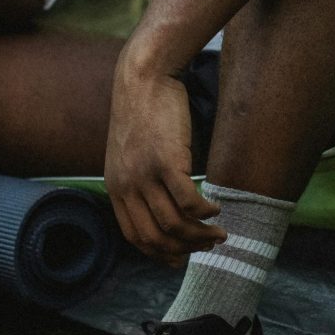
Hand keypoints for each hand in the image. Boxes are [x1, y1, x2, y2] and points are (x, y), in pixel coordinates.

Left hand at [104, 53, 224, 266]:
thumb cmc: (144, 110)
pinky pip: (189, 201)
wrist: (144, 77)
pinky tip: (217, 209)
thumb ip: (140, 179)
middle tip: (208, 246)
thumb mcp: (131, 151)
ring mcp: (145, 175)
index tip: (181, 258)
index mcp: (116, 186)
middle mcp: (127, 186)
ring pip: (175, 224)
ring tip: (219, 233)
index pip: (135, 236)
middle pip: (156, 237)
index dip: (160, 253)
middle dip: (185, 249)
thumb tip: (164, 203)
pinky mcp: (167, 161)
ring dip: (200, 235)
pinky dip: (206, 212)